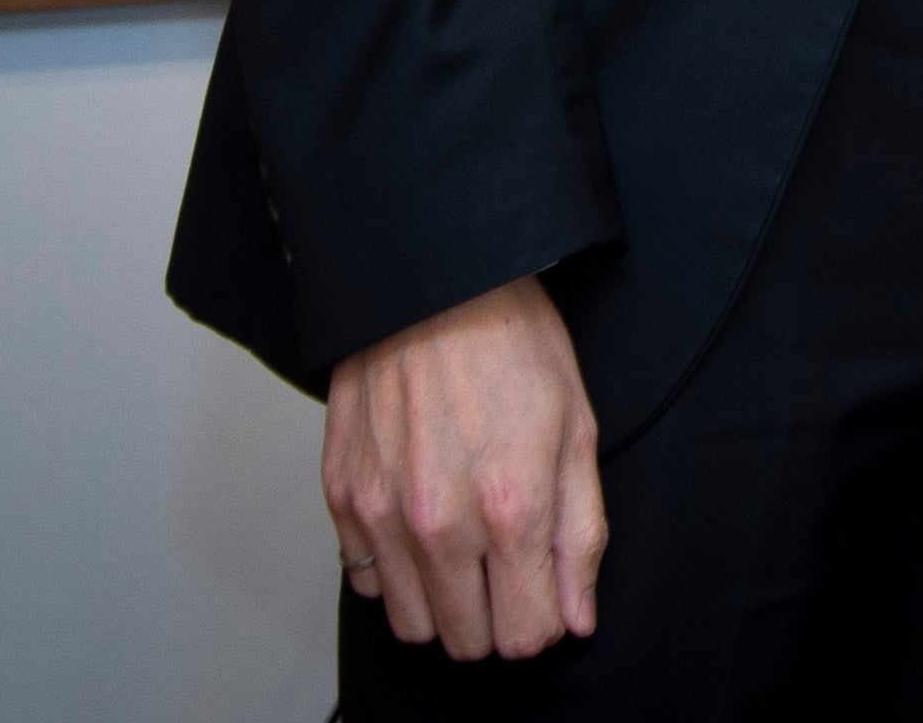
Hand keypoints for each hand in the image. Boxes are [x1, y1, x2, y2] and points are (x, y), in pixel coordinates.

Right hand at [324, 273, 607, 657]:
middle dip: (495, 617)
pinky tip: (419, 523)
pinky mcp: (343, 497)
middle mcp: (439, 524)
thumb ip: (580, 535)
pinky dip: (393, 568)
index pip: (525, 635)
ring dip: (442, 602)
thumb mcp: (577, 430)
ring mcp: (382, 514)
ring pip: (412, 624)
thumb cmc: (512, 344)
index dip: (543, 619)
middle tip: (506, 566)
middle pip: (468, 642)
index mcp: (511, 509)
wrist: (433, 281)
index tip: (544, 590)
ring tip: (463, 549)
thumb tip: (576, 615)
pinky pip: (365, 579)